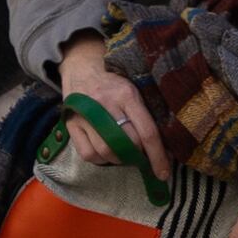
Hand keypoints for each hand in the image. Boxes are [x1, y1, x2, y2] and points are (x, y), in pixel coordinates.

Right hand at [56, 38, 164, 176]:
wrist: (82, 64)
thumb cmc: (115, 80)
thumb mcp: (134, 87)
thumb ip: (147, 112)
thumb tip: (166, 146)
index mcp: (127, 94)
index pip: (147, 132)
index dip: (158, 156)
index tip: (163, 173)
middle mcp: (104, 104)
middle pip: (127, 144)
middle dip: (138, 156)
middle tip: (142, 156)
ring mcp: (85, 115)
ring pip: (106, 152)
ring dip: (120, 159)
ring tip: (124, 153)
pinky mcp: (71, 123)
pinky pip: (88, 154)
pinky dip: (100, 160)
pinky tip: (106, 152)